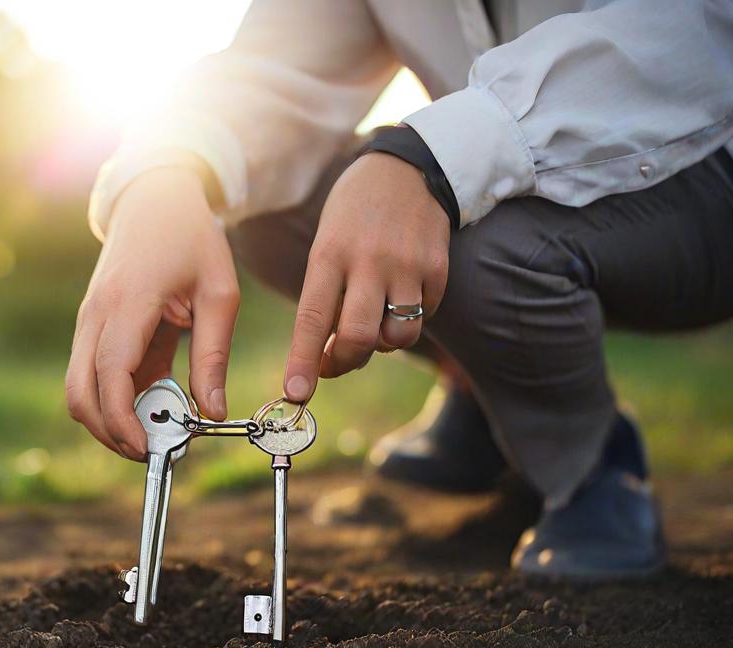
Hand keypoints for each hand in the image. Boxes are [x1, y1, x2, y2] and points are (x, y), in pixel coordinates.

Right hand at [66, 167, 238, 458]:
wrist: (153, 198)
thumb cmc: (191, 240)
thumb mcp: (219, 292)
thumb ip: (213, 355)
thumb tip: (211, 412)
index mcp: (128, 302)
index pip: (110, 374)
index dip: (122, 420)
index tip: (147, 449)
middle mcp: (95, 315)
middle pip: (80, 394)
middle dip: (110, 433)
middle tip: (154, 449)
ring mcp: (87, 321)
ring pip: (79, 389)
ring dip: (110, 418)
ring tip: (158, 427)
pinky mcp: (91, 326)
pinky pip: (92, 375)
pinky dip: (115, 398)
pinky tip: (154, 397)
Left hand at [283, 152, 449, 401]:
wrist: (409, 168)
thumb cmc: (354, 216)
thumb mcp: (327, 244)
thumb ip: (327, 296)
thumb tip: (327, 357)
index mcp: (329, 254)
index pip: (312, 318)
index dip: (303, 361)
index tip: (294, 393)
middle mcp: (368, 262)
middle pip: (358, 337)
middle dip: (344, 363)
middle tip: (334, 362)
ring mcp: (407, 266)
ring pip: (397, 337)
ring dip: (381, 344)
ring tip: (371, 321)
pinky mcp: (438, 269)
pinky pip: (423, 318)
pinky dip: (407, 320)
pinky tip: (399, 295)